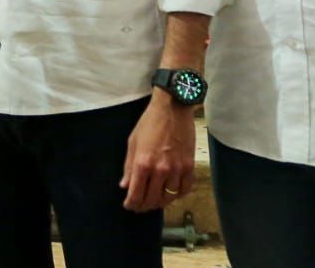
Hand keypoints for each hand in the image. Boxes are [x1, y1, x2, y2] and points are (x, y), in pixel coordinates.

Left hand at [120, 91, 195, 211]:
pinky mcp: (189, 167)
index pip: (136, 194)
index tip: (129, 205)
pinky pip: (184, 189)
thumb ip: (128, 167)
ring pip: (169, 197)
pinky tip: (171, 193)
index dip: (131, 204)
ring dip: (160, 202)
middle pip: (152, 199)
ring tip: (154, 200)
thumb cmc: (149, 123)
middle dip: (144, 206)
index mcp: (143, 163)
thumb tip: (124, 186)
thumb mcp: (133, 142)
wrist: (172, 109)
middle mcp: (160, 170)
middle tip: (140, 206)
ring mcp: (177, 169)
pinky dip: (177, 195)